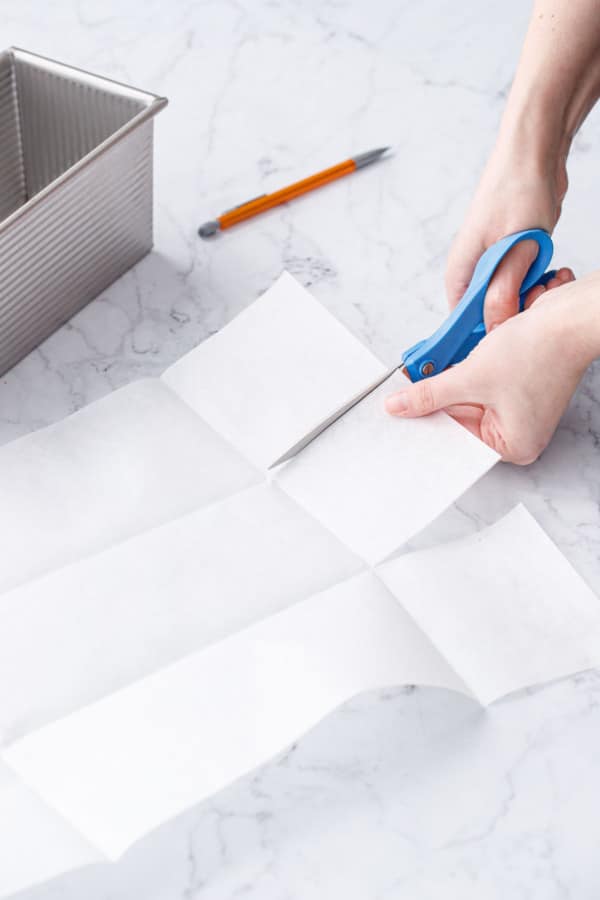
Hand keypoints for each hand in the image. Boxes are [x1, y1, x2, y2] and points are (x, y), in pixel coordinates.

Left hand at [385, 272, 597, 464]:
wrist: (569, 316)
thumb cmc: (542, 351)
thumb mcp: (472, 376)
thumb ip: (431, 394)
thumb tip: (401, 406)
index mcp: (514, 445)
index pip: (457, 438)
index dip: (428, 421)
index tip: (401, 412)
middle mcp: (518, 431)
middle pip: (461, 419)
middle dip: (439, 399)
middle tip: (409, 388)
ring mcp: (518, 408)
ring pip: (468, 397)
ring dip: (452, 381)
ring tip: (436, 369)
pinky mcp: (517, 384)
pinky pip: (480, 382)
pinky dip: (466, 371)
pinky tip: (456, 361)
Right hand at [446, 143, 571, 331]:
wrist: (535, 156)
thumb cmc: (516, 189)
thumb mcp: (512, 247)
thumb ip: (502, 289)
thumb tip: (496, 322)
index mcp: (459, 271)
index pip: (461, 322)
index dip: (484, 331)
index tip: (508, 330)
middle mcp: (472, 271)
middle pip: (488, 314)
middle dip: (515, 311)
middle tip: (535, 295)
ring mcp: (492, 264)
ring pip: (509, 299)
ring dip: (531, 294)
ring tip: (544, 277)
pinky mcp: (511, 257)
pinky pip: (523, 284)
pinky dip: (539, 281)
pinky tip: (548, 269)